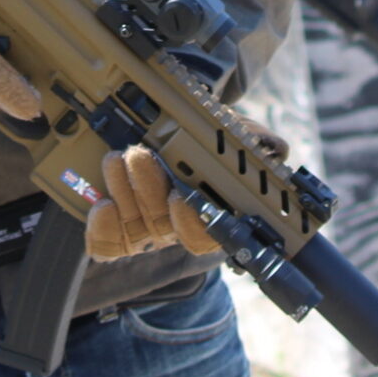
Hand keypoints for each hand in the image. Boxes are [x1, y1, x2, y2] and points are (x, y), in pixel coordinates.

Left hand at [85, 116, 288, 260]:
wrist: (156, 132)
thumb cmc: (200, 139)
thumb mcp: (228, 132)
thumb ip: (254, 140)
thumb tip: (276, 149)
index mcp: (209, 213)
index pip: (205, 236)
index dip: (192, 223)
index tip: (182, 196)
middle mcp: (177, 226)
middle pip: (163, 225)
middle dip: (148, 189)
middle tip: (139, 154)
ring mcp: (146, 230)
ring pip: (134, 226)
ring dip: (123, 191)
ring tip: (115, 158)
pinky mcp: (116, 230)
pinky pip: (108, 244)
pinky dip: (102, 229)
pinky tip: (101, 204)